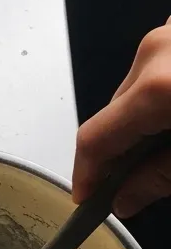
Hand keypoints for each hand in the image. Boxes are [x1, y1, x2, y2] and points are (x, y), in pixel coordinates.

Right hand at [74, 19, 170, 216]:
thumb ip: (160, 178)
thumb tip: (126, 198)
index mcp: (158, 86)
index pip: (94, 139)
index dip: (85, 176)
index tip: (86, 200)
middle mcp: (159, 48)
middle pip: (114, 112)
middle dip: (122, 149)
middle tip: (141, 179)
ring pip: (138, 88)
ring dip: (145, 119)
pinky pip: (161, 64)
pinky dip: (165, 93)